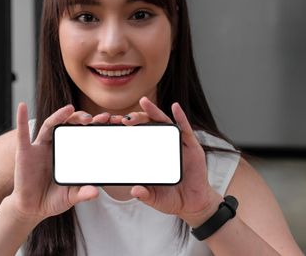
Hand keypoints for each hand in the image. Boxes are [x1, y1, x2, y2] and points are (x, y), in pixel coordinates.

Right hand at [8, 103, 107, 222]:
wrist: (32, 208)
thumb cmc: (54, 198)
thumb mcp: (72, 196)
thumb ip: (83, 193)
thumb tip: (96, 192)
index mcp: (69, 151)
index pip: (84, 133)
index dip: (96, 125)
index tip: (112, 121)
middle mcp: (56, 145)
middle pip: (69, 125)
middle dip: (81, 118)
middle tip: (94, 118)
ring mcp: (41, 147)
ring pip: (50, 125)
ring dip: (59, 115)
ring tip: (70, 108)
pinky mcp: (25, 152)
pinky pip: (22, 133)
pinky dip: (21, 119)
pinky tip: (22, 106)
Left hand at [129, 97, 223, 225]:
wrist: (193, 204)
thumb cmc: (172, 198)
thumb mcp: (155, 198)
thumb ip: (145, 195)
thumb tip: (135, 190)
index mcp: (152, 154)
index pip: (136, 136)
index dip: (125, 130)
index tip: (112, 124)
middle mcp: (163, 145)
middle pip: (148, 126)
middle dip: (136, 118)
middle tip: (123, 118)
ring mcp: (177, 144)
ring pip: (164, 123)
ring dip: (154, 111)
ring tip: (144, 102)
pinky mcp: (192, 147)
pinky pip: (185, 130)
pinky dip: (181, 117)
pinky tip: (175, 107)